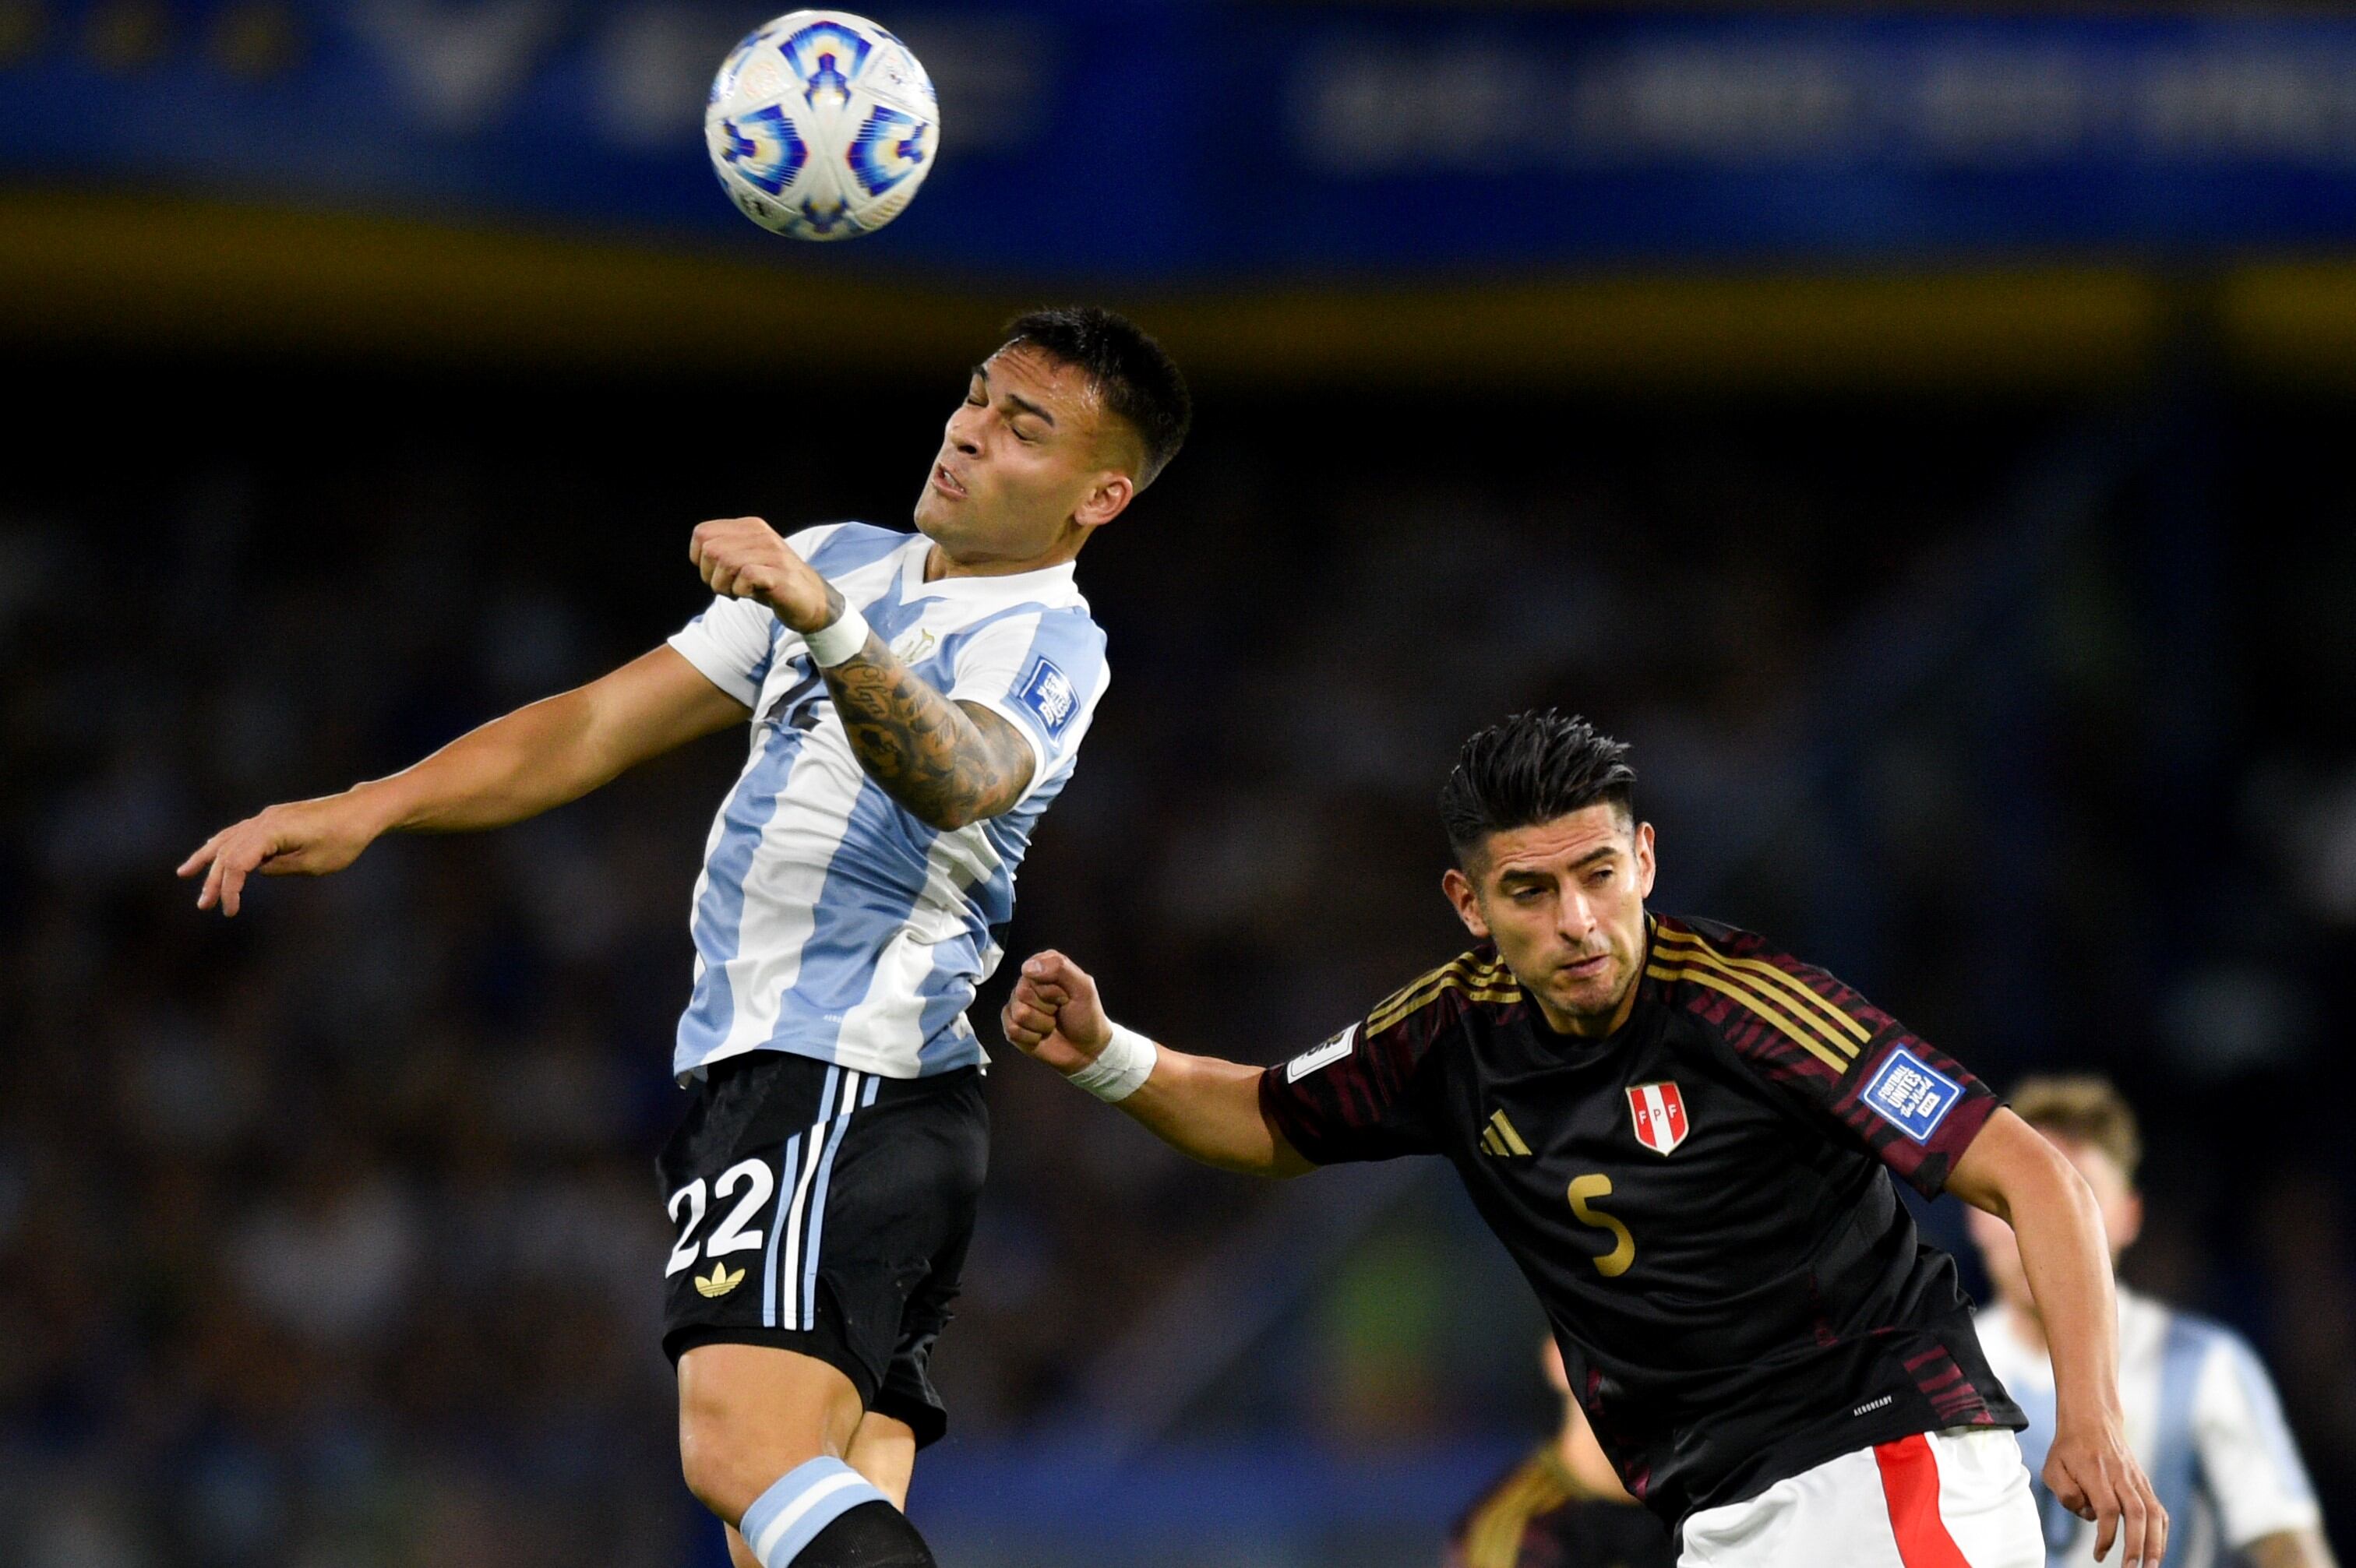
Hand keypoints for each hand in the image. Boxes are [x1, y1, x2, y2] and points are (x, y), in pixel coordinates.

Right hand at [176, 794, 378, 915]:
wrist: (362, 811)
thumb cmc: (344, 838)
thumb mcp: (314, 864)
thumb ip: (280, 868)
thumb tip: (256, 871)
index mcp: (271, 830)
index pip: (237, 862)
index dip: (229, 888)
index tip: (229, 911)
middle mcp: (264, 820)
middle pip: (228, 851)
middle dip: (214, 880)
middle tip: (204, 905)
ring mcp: (268, 817)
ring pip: (228, 838)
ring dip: (209, 858)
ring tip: (185, 873)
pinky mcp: (275, 818)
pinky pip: (240, 832)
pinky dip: (223, 844)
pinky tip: (212, 852)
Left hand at [689, 517, 836, 632]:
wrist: (812, 601)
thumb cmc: (772, 583)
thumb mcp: (746, 560)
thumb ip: (724, 551)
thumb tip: (699, 555)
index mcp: (750, 527)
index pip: (702, 533)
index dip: (699, 558)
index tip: (715, 573)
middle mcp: (761, 535)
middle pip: (710, 550)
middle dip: (710, 575)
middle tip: (726, 588)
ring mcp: (772, 553)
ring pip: (725, 562)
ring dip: (723, 586)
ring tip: (737, 593)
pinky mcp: (780, 574)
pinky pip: (746, 576)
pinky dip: (740, 591)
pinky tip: (750, 595)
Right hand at [1000, 950, 1111, 1074]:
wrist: (1086, 1049)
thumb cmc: (1086, 1016)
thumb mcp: (1083, 987)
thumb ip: (1059, 968)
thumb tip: (1027, 967)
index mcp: (1044, 966)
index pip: (1033, 971)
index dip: (1052, 989)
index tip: (1066, 996)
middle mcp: (1027, 982)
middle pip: (1023, 992)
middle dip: (1048, 1007)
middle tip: (1059, 1011)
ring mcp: (1017, 1004)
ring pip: (1019, 1013)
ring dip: (1042, 1024)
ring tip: (1052, 1023)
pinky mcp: (1012, 1025)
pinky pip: (1013, 1030)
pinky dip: (1032, 1037)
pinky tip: (1041, 1035)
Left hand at [2046, 1411, 2167, 1566]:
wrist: (2092, 1420)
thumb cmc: (2068, 1448)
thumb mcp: (2052, 1467)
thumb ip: (2064, 1493)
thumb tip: (2088, 1514)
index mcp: (2096, 1473)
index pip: (2107, 1510)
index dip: (2106, 1536)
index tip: (2099, 1555)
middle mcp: (2121, 1477)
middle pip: (2136, 1514)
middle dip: (2136, 1546)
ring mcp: (2135, 1479)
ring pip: (2154, 1513)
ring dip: (2156, 1542)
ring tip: (2152, 1566)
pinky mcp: (2143, 1483)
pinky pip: (2158, 1509)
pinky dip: (2162, 1532)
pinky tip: (2157, 1550)